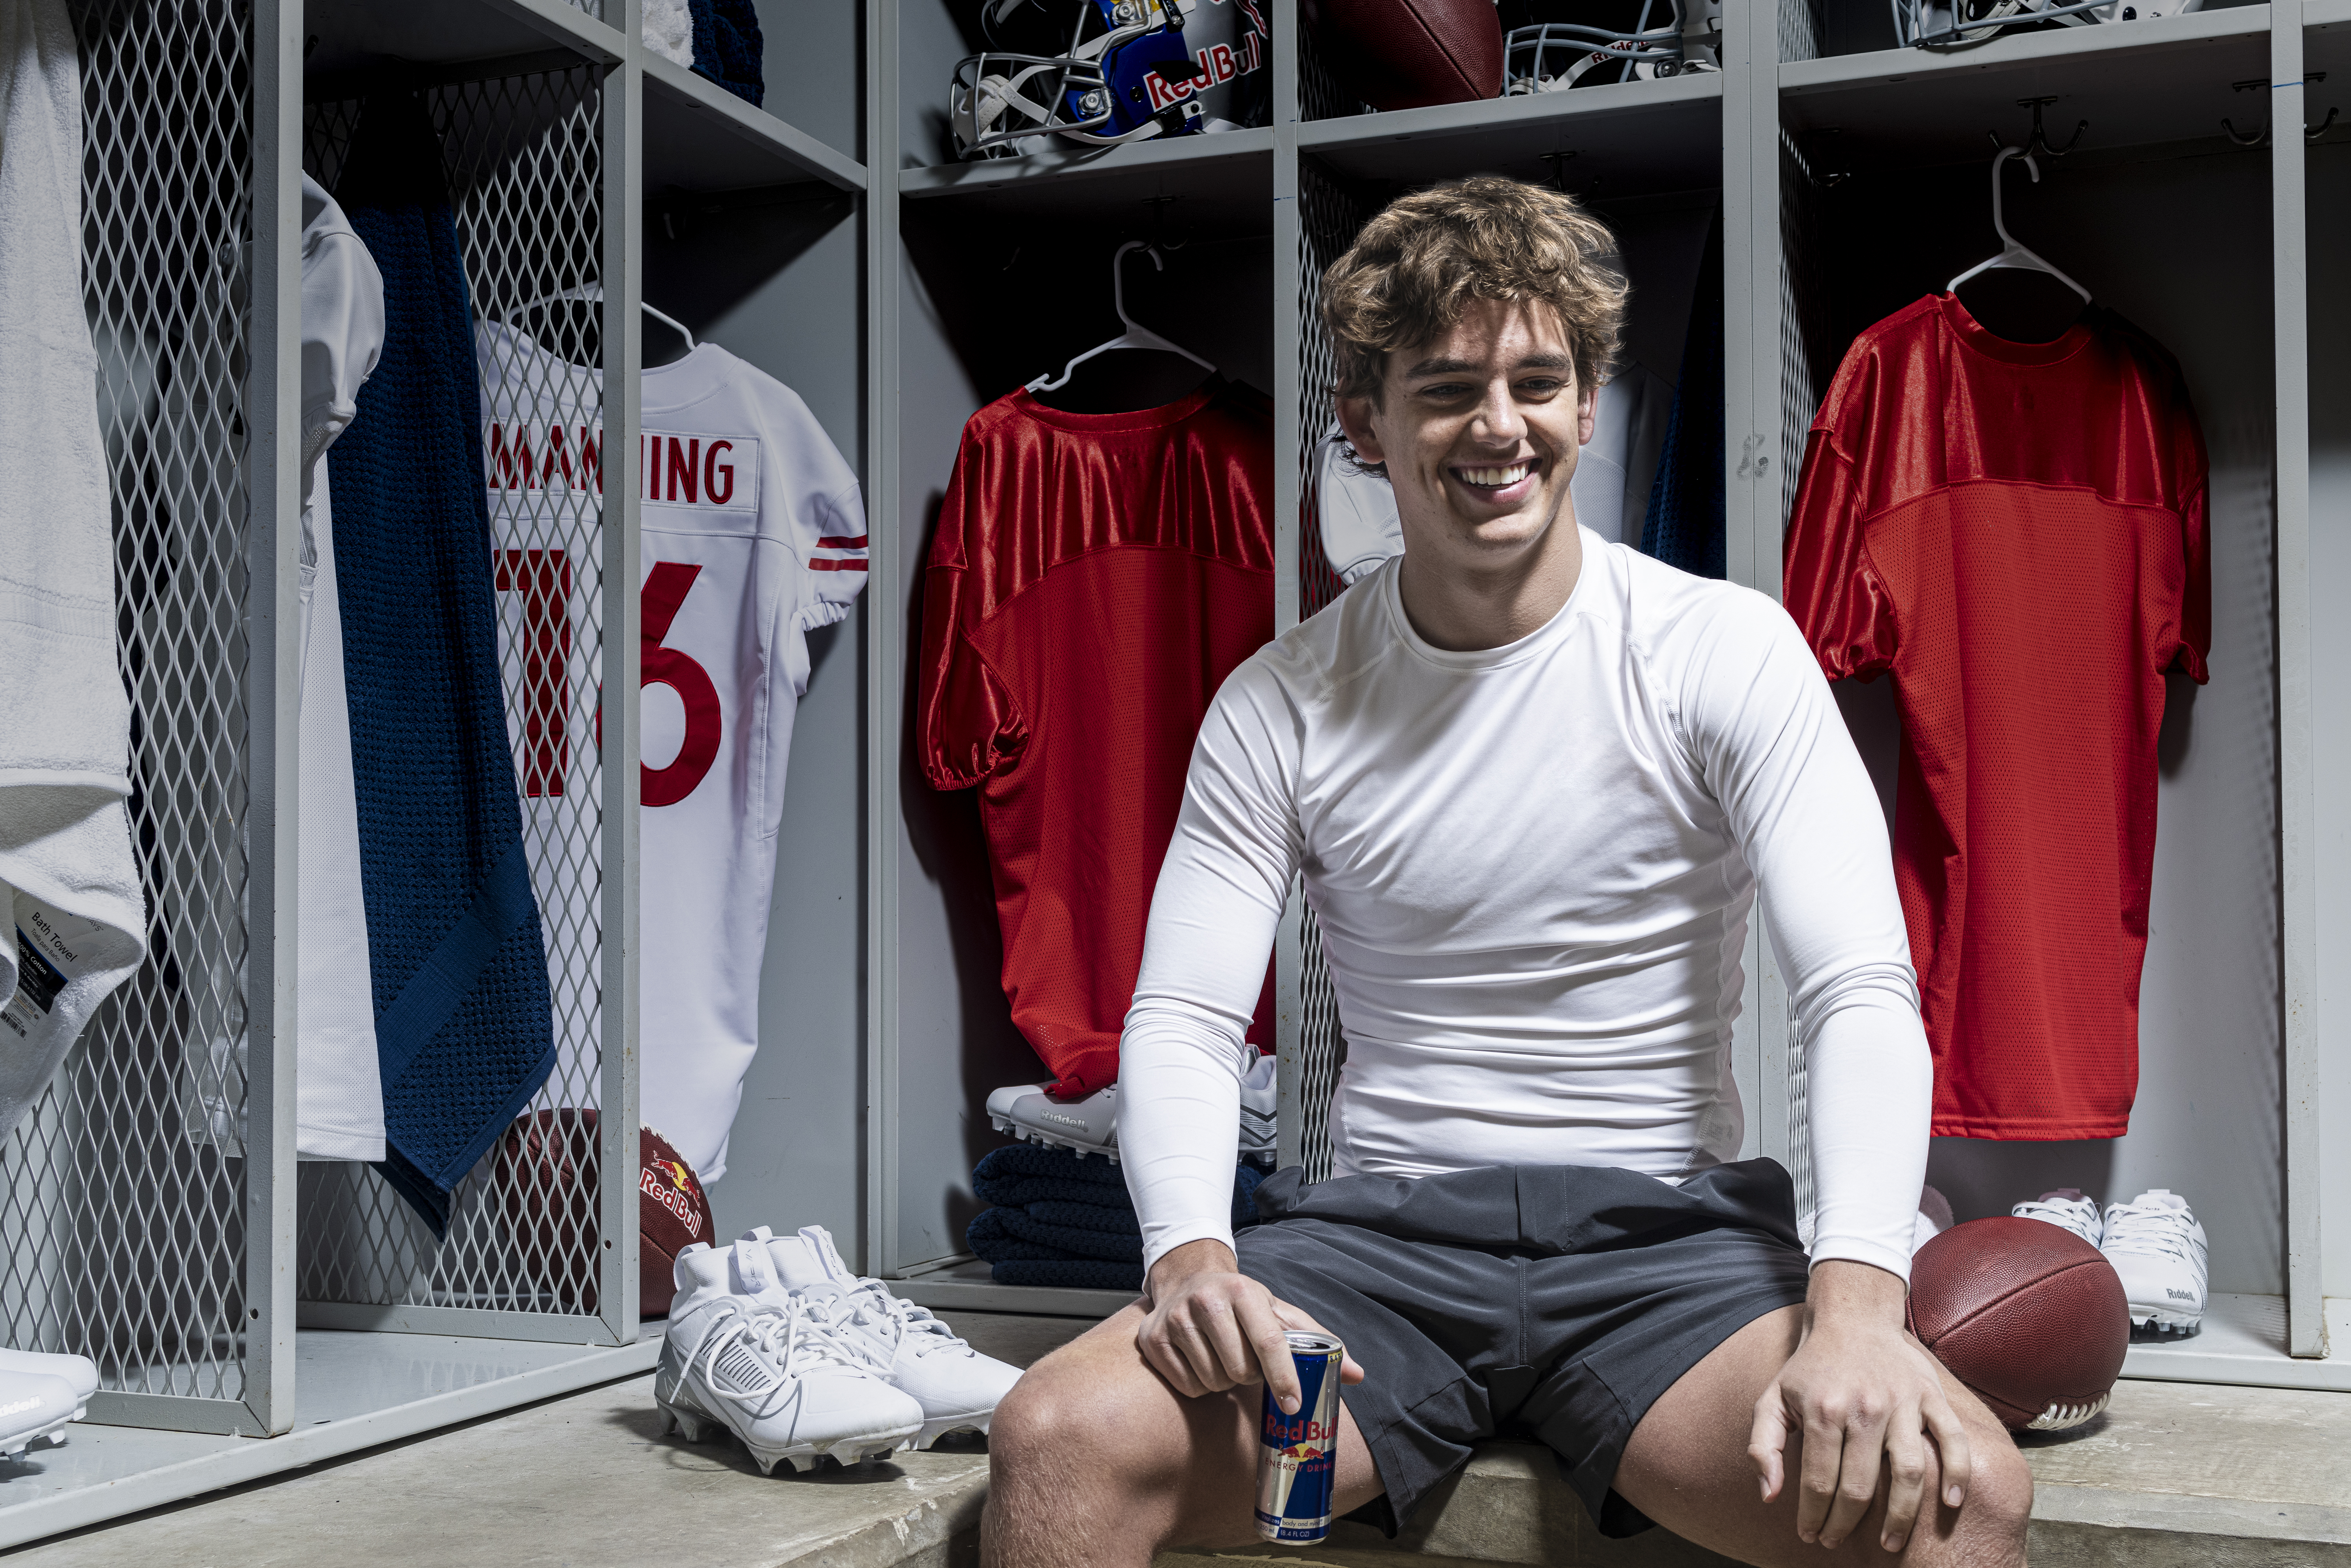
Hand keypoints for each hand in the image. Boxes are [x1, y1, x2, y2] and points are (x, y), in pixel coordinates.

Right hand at [1137, 1238, 1366, 1412]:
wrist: (1188, 1279)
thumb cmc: (1242, 1303)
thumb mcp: (1279, 1313)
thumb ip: (1318, 1341)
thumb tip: (1357, 1374)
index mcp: (1243, 1291)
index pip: (1268, 1341)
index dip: (1284, 1377)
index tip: (1293, 1404)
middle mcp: (1206, 1300)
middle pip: (1240, 1369)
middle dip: (1249, 1376)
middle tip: (1247, 1362)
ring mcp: (1174, 1319)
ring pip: (1212, 1381)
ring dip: (1224, 1381)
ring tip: (1223, 1358)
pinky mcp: (1152, 1340)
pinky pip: (1187, 1387)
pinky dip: (1199, 1385)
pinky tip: (1201, 1361)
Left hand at [1748, 1260, 1972, 1554]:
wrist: (1853, 1318)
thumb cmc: (1811, 1368)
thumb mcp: (1772, 1398)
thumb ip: (1763, 1445)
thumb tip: (1769, 1496)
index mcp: (1822, 1409)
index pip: (1818, 1481)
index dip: (1813, 1516)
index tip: (1811, 1535)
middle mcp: (1864, 1407)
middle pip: (1859, 1485)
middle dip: (1846, 1523)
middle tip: (1837, 1541)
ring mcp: (1901, 1402)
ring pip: (1908, 1471)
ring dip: (1900, 1515)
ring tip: (1889, 1543)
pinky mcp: (1930, 1395)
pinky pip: (1952, 1439)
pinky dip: (1957, 1473)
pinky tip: (1950, 1503)